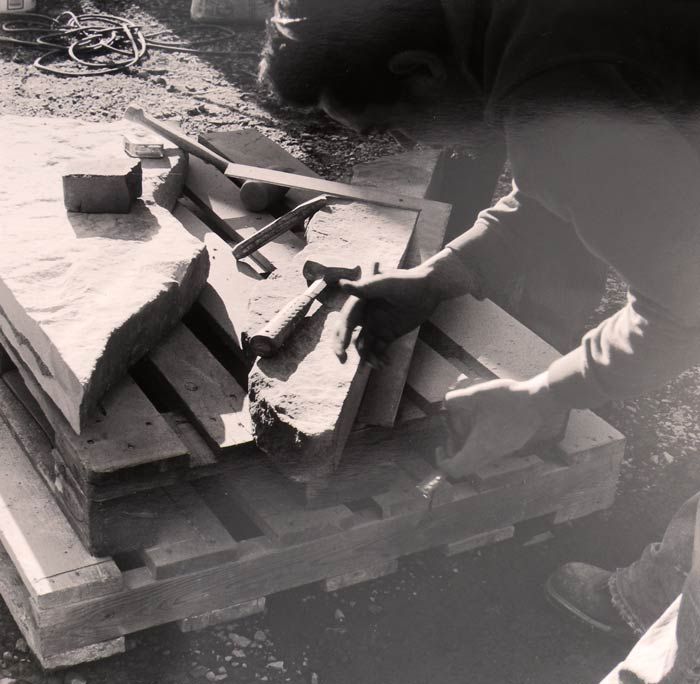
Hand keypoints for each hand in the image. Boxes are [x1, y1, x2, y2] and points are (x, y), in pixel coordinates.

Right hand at [334, 267, 441, 364]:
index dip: (342, 335)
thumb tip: (341, 283)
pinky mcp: (387, 334)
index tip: (341, 350)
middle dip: (343, 348)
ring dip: (367, 357)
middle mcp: (364, 316)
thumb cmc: (406, 282)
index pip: (346, 322)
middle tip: (342, 360)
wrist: (428, 289)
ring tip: (378, 365)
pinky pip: (379, 350)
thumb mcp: (385, 284)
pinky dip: (379, 358)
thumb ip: (364, 288)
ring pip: (364, 346)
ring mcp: (376, 326)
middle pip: (349, 335)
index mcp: (360, 303)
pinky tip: (385, 363)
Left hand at [437, 373, 568, 478]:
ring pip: (476, 455)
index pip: (455, 470)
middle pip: (464, 464)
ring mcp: (502, 452)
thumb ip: (455, 399)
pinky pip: (487, 449)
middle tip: (452, 428)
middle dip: (454, 448)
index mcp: (480, 448)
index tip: (440, 446)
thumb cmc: (508, 400)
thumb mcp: (476, 394)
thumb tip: (445, 403)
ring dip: (466, 441)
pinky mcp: (509, 445)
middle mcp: (490, 455)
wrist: (539, 402)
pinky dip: (478, 438)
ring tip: (468, 419)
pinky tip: (481, 418)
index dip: (442, 461)